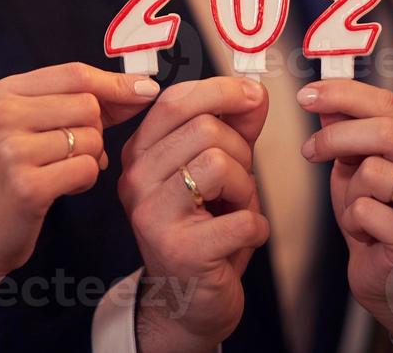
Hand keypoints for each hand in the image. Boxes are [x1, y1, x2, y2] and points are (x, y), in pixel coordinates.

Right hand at [0, 62, 159, 279]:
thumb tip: (142, 88)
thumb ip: (76, 103)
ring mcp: (11, 150)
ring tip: (61, 172)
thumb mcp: (29, 126)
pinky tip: (62, 188)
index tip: (145, 91)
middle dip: (95, 131)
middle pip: (88, 106)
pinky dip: (85, 181)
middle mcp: (2, 115)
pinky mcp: (27, 186)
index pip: (74, 74)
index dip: (115, 83)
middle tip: (71, 153)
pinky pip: (86, 170)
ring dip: (89, 159)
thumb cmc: (10, 176)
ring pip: (91, 139)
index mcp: (2, 92)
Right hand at [118, 77, 270, 352]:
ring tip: (235, 209)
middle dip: (240, 152)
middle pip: (205, 129)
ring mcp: (152, 216)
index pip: (174, 100)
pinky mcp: (181, 251)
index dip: (220, 90)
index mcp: (139, 154)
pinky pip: (242, 217)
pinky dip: (256, 227)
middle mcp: (136, 180)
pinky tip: (242, 238)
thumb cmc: (202, 229)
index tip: (252, 96)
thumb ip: (233, 127)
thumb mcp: (216, 168)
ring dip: (246, 189)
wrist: (186, 301)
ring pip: (219, 163)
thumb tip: (253, 92)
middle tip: (237, 183)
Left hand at [297, 79, 392, 338]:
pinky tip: (368, 236)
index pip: (389, 102)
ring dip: (348, 191)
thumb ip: (346, 136)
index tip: (307, 95)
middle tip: (310, 151)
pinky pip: (367, 210)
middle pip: (386, 131)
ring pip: (374, 171)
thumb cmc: (379, 223)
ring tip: (357, 211)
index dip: (345, 94)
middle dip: (336, 137)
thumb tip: (325, 102)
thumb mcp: (356, 171)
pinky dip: (353, 221)